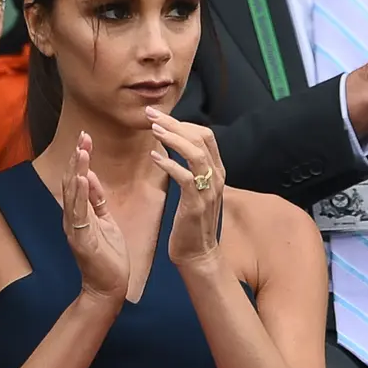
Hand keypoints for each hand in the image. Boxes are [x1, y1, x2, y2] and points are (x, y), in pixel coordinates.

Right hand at [64, 131, 128, 301]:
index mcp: (79, 213)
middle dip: (77, 158)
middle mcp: (72, 217)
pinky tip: (83, 179)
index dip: (80, 158)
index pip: (77, 179)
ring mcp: (74, 228)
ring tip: (81, 151)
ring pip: (73, 194)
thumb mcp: (105, 222)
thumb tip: (90, 175)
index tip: (86, 138)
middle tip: (83, 136)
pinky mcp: (82, 240)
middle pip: (72, 182)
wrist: (108, 289)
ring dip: (77, 170)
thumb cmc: (108, 257)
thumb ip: (96, 200)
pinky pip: (79, 214)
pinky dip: (80, 195)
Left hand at [147, 108, 223, 266]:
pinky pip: (185, 177)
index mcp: (215, 171)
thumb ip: (189, 167)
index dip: (183, 122)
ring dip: (173, 138)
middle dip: (175, 123)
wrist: (198, 253)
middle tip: (151, 115)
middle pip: (200, 138)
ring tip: (153, 130)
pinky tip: (154, 157)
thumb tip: (171, 145)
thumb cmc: (191, 220)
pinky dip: (170, 164)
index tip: (160, 117)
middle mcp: (216, 177)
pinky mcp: (196, 204)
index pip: (205, 135)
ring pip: (196, 154)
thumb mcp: (194, 189)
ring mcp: (208, 190)